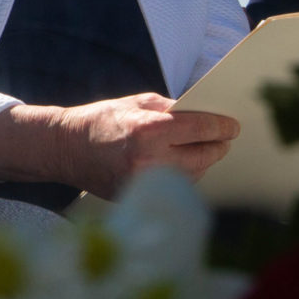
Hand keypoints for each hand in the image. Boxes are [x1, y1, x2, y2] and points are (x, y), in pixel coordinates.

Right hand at [53, 93, 240, 197]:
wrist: (65, 148)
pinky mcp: (137, 196)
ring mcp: (142, 183)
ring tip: (207, 150)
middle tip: (225, 140)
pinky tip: (186, 164)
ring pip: (192, 175)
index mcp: (149, 130)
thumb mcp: (138, 102)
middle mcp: (148, 160)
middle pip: (202, 156)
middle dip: (217, 146)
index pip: (201, 129)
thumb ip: (173, 109)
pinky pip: (173, 186)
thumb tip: (205, 115)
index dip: (222, 127)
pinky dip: (184, 175)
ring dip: (203, 162)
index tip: (233, 127)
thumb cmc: (102, 119)